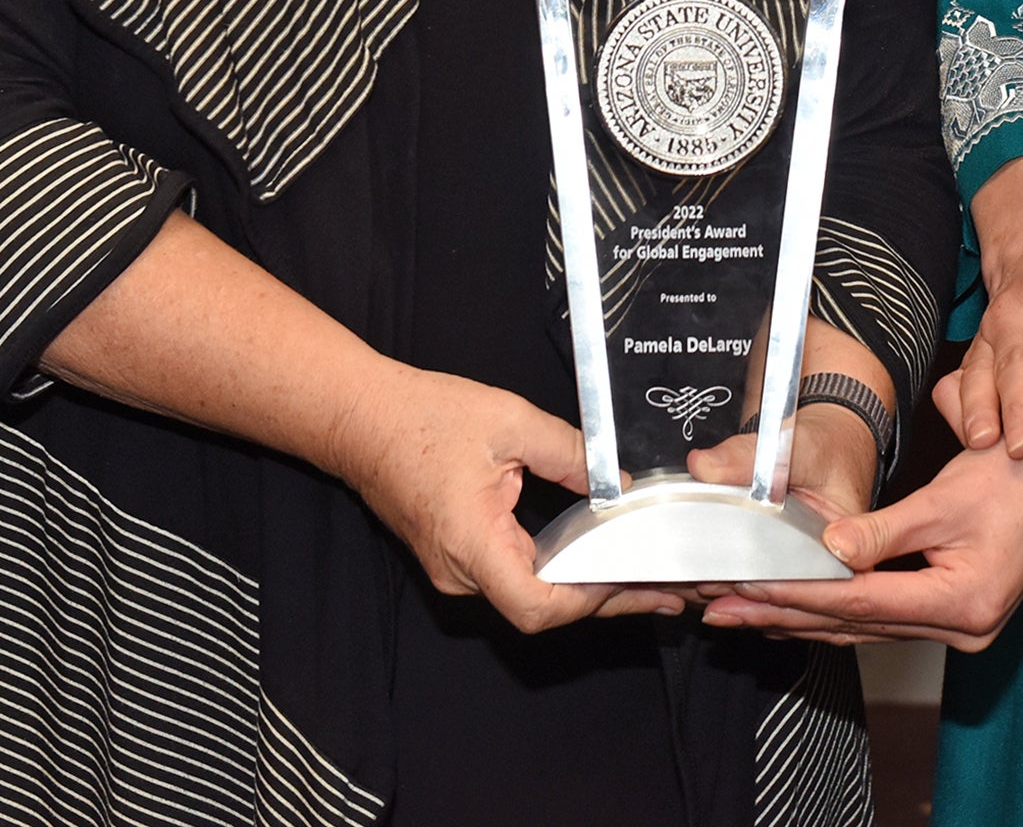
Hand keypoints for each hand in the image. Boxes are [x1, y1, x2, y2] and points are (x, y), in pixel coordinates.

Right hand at [328, 364, 680, 631]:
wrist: (358, 417)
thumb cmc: (420, 416)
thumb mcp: (509, 421)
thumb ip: (570, 452)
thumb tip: (617, 482)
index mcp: (471, 543)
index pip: (537, 606)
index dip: (590, 600)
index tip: (632, 579)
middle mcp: (460, 570)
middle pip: (541, 608)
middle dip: (606, 599)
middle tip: (663, 590)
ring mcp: (455, 568)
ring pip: (528, 594)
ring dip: (583, 587)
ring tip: (641, 575)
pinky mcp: (456, 555)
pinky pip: (513, 574)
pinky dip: (557, 570)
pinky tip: (592, 555)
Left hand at [698, 407, 1022, 649]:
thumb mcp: (949, 495)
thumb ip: (885, 529)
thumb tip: (826, 548)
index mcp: (962, 601)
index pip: (857, 604)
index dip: (793, 597)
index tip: (741, 590)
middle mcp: (964, 626)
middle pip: (855, 625)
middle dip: (782, 615)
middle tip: (718, 609)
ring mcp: (965, 624)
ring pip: (867, 626)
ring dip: (804, 617)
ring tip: (743, 611)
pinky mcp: (962, 609)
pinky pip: (887, 616)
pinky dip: (841, 610)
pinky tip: (803, 606)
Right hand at [958, 156, 1022, 458]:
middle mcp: (1012, 312)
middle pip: (1014, 362)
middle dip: (1016, 407)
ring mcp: (988, 334)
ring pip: (980, 373)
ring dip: (980, 411)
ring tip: (982, 445)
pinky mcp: (975, 353)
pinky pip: (958, 380)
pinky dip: (958, 408)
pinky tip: (966, 436)